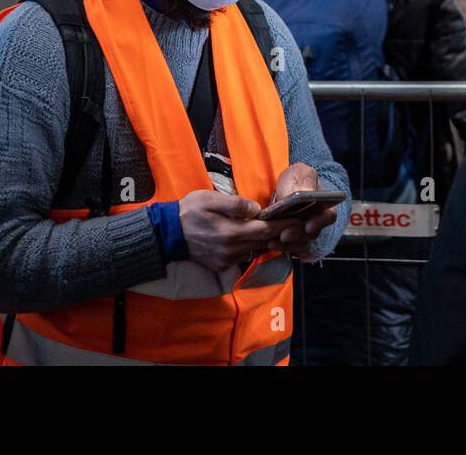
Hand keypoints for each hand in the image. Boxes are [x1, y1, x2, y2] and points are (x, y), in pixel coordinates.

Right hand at [178, 190, 299, 271]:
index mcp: (230, 233)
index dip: (283, 225)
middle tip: (298, 225)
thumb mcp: (210, 199)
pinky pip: (244, 256)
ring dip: (270, 242)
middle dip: (282, 233)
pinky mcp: (221, 265)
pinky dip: (255, 248)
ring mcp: (226, 260)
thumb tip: (256, 209)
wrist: (167, 233)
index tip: (298, 219)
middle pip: (264, 242)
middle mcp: (231, 250)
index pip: (264, 229)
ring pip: (256, 251)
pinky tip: (261, 239)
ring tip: (285, 232)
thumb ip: (235, 204)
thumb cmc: (189, 211)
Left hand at [268, 163, 339, 258]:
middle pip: (312, 234)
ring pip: (300, 244)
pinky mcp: (291, 240)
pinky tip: (269, 243)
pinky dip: (280, 247)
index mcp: (322, 205)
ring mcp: (303, 233)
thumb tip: (305, 192)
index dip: (321, 222)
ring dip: (287, 244)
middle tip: (285, 234)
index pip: (328, 216)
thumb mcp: (300, 173)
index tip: (309, 225)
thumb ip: (304, 180)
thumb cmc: (295, 180)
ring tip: (272, 241)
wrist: (283, 188)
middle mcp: (316, 222)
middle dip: (298, 235)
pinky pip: (289, 248)